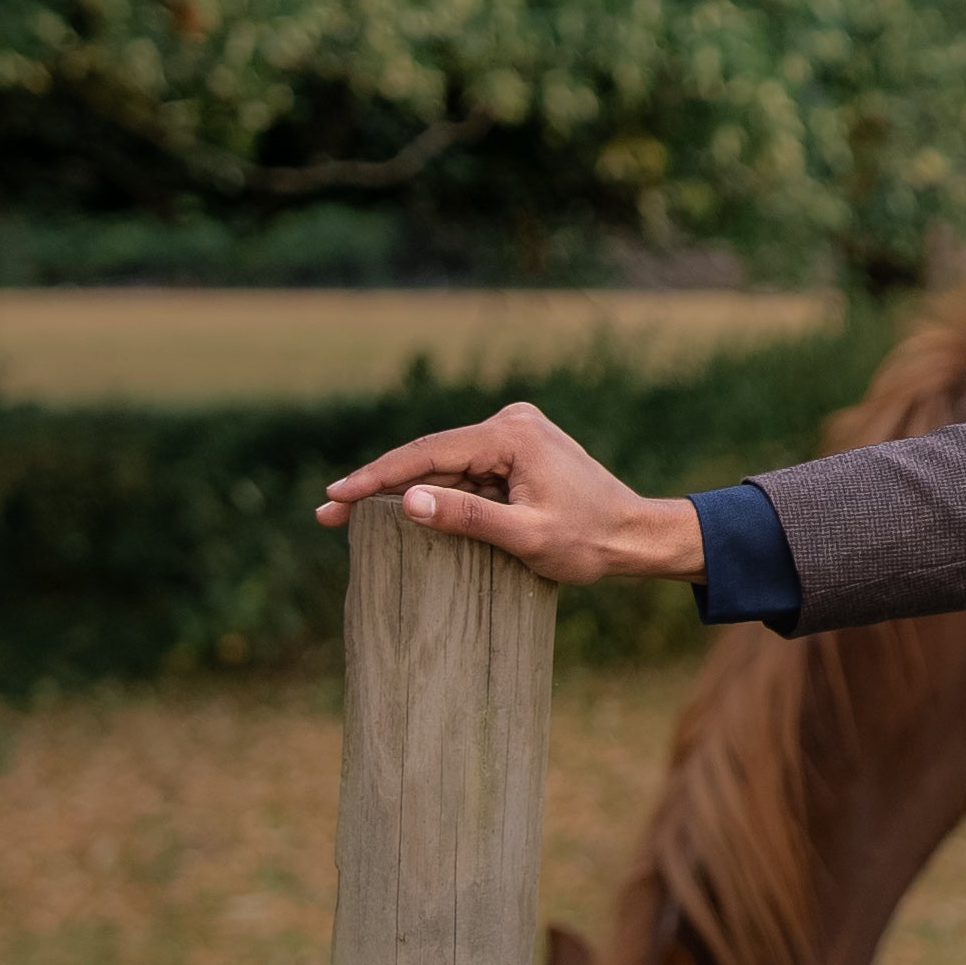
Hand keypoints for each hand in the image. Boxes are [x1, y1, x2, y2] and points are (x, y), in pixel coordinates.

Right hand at [314, 401, 704, 586]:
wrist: (637, 536)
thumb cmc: (591, 541)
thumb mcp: (527, 537)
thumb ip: (467, 518)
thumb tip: (407, 502)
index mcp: (512, 435)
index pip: (429, 453)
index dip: (378, 477)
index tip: (335, 497)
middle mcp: (511, 423)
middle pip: (431, 456)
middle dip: (381, 486)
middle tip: (328, 514)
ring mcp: (515, 434)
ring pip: (446, 465)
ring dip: (406, 490)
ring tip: (351, 515)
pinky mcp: (518, 451)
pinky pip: (467, 471)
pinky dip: (437, 491)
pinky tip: (402, 510)